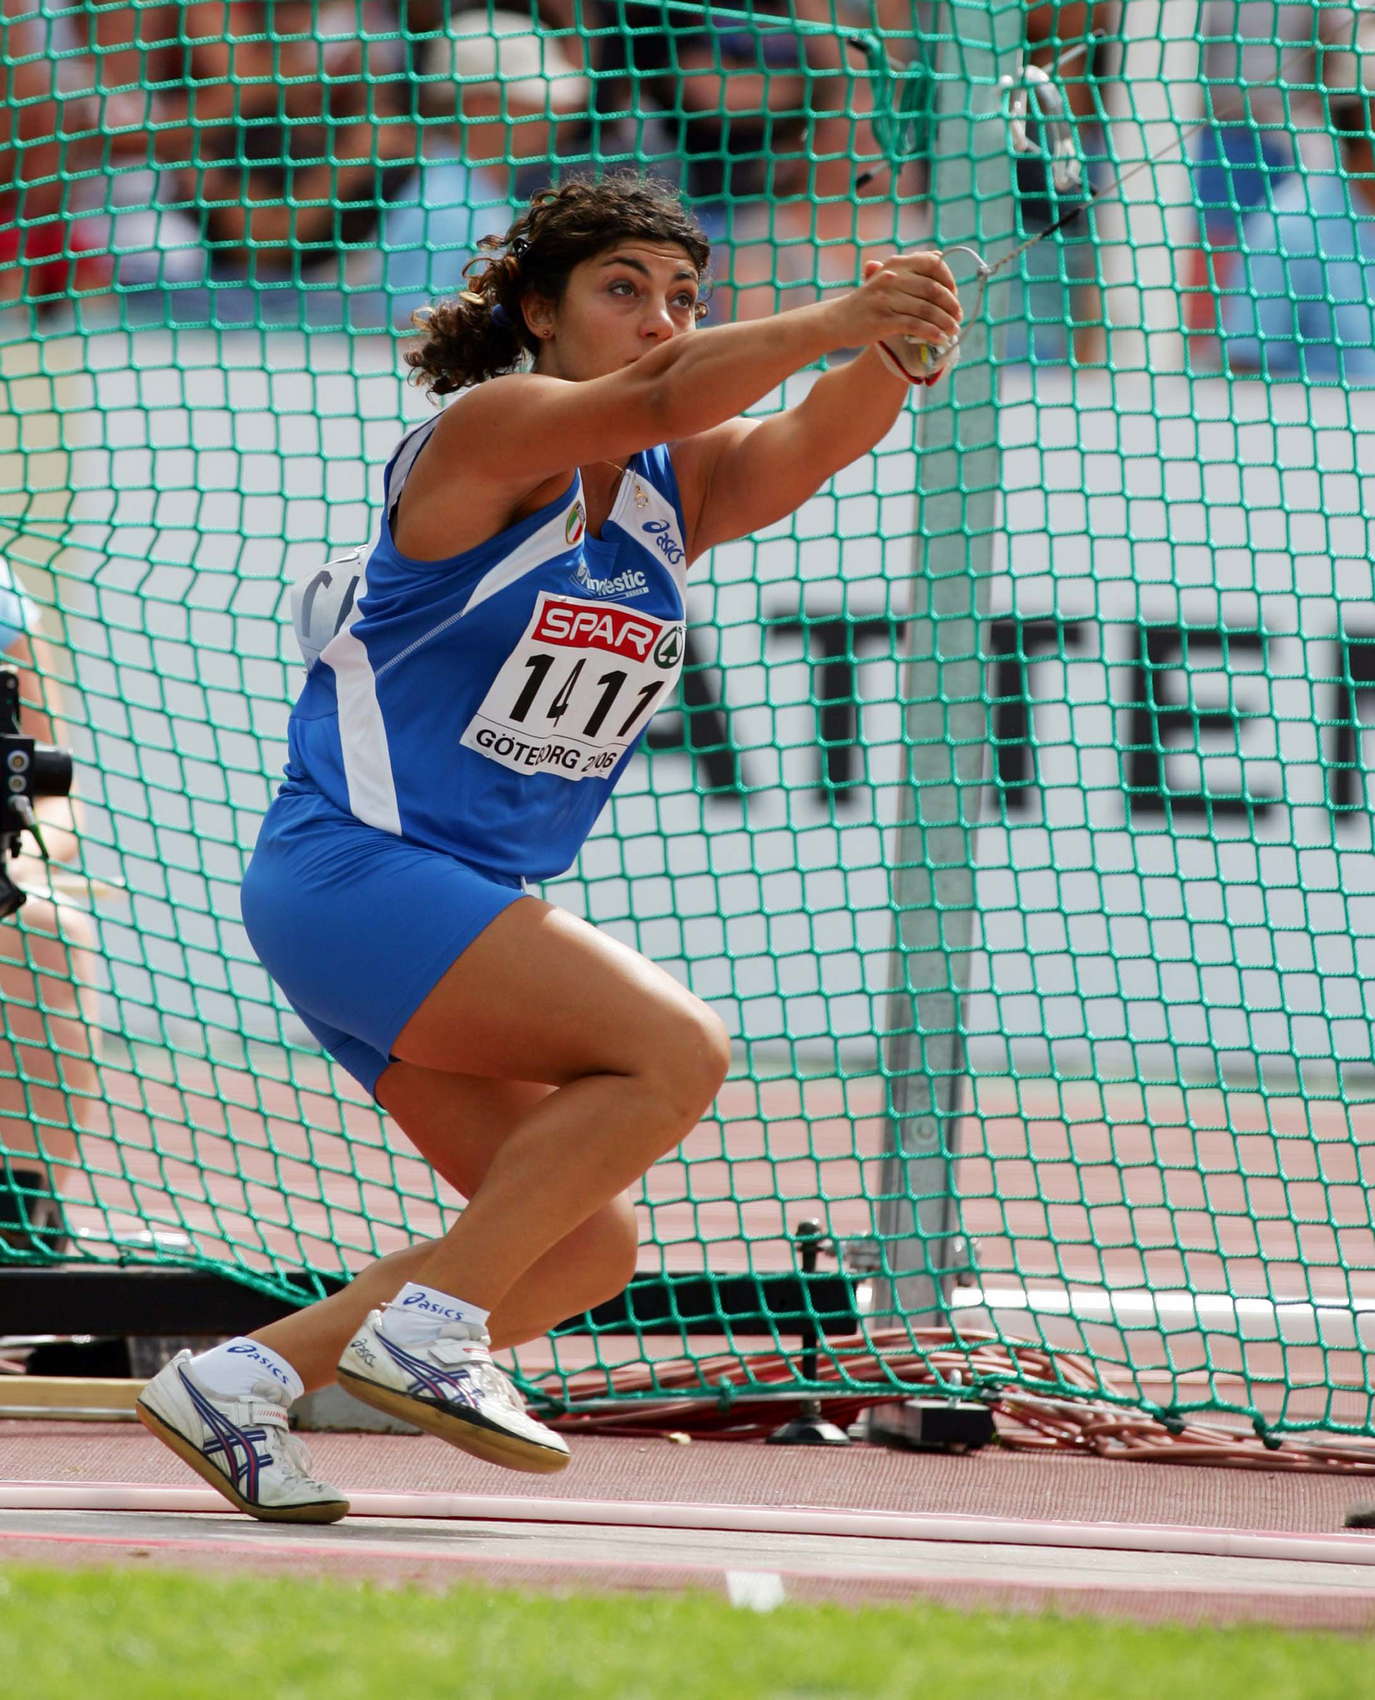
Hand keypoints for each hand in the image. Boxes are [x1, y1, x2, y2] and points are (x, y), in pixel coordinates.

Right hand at [824, 252, 962, 359]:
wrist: (836, 320)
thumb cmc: (867, 301)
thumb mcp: (886, 278)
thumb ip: (911, 268)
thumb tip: (938, 255)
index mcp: (896, 264)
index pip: (933, 264)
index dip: (949, 279)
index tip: (954, 295)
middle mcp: (892, 278)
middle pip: (933, 289)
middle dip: (950, 305)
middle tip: (958, 317)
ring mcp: (886, 299)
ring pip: (926, 309)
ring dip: (945, 322)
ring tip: (953, 331)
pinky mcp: (882, 320)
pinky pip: (914, 326)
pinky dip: (931, 333)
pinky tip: (940, 339)